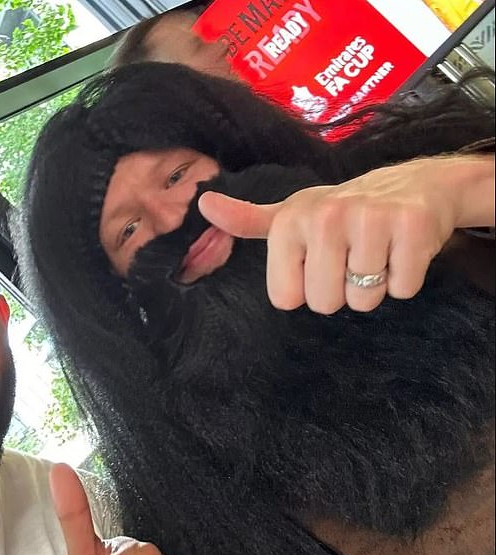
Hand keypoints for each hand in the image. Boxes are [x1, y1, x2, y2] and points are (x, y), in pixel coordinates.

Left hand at [199, 156, 466, 314]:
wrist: (416, 185)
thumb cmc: (345, 210)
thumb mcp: (293, 214)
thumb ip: (248, 221)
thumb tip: (204, 204)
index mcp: (291, 221)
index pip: (287, 299)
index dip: (307, 288)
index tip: (321, 260)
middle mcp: (326, 216)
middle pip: (324, 303)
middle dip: (343, 290)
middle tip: (354, 257)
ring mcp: (370, 219)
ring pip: (364, 300)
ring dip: (376, 284)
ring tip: (379, 251)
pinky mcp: (412, 227)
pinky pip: (402, 288)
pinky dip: (406, 278)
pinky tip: (402, 250)